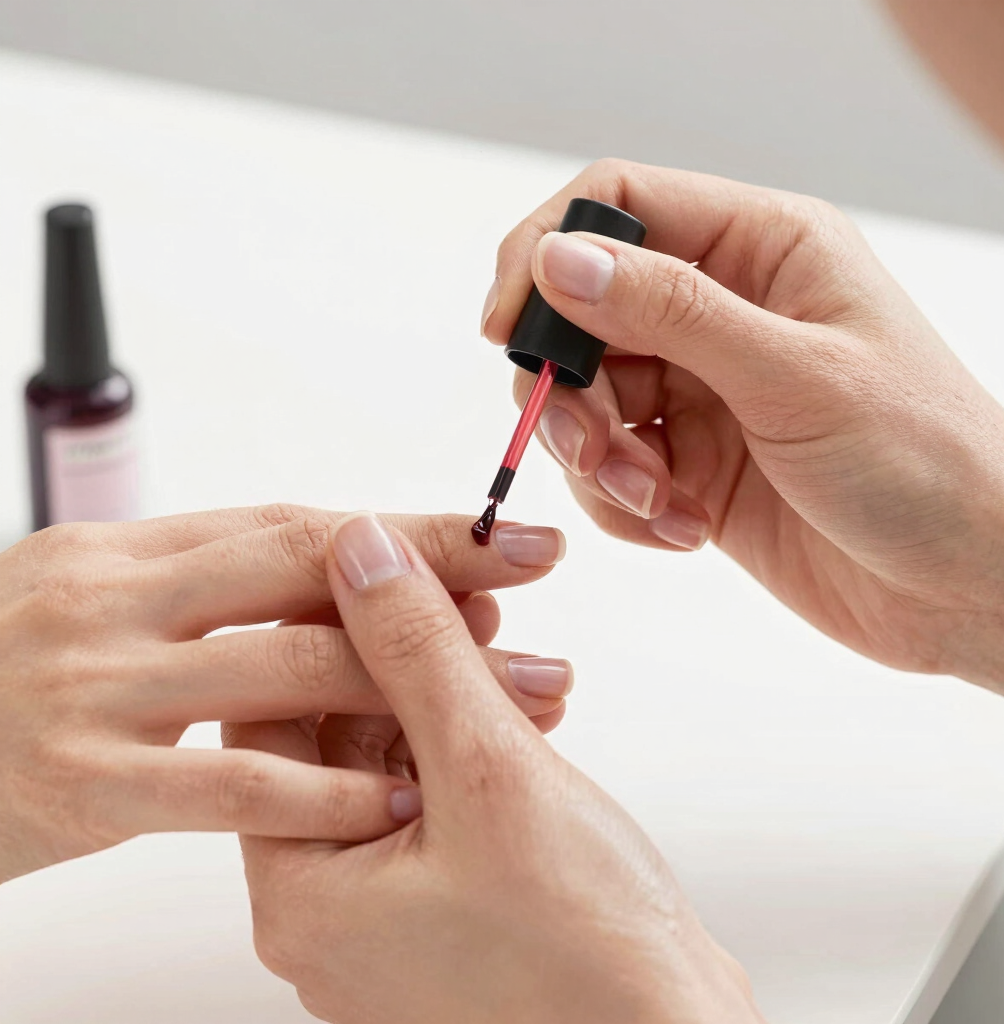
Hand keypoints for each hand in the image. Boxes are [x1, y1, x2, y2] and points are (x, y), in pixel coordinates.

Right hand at [0, 505, 566, 883]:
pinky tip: (401, 798)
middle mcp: (115, 600)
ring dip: (412, 682)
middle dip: (431, 574)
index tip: (491, 532)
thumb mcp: (93, 603)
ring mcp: (99, 688)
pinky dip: (324, 793)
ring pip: (286, 670)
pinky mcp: (86, 785)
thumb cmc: (6, 677)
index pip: (292, 528)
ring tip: (516, 689)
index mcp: (126, 549)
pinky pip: (231, 787)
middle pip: (306, 573)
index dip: (399, 532)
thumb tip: (328, 568)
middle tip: (532, 572)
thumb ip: (200, 589)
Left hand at [229, 512, 762, 1023]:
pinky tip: (532, 707)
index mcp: (302, 892)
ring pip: (398, 763)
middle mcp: (329, 911)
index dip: (331, 626)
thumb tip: (360, 547)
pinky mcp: (447, 911)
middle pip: (340, 736)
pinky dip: (480, 745)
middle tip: (473, 596)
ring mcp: (389, 917)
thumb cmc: (586, 949)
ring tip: (521, 650)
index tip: (393, 568)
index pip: (274, 715)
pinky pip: (439, 802)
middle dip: (411, 656)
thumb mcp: (491, 769)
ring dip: (458, 694)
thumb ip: (417, 650)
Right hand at [482, 159, 1003, 697]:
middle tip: (593, 448)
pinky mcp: (693, 462)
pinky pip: (612, 469)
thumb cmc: (925, 463)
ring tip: (655, 500)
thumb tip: (561, 259)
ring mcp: (705, 390)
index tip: (507, 326)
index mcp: (763, 250)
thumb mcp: (793, 375)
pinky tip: (683, 529)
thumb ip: (670, 311)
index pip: (619, 204)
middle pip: (585, 317)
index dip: (547, 251)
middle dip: (571, 390)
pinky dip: (626, 504)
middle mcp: (725, 311)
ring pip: (589, 401)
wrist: (964, 586)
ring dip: (599, 460)